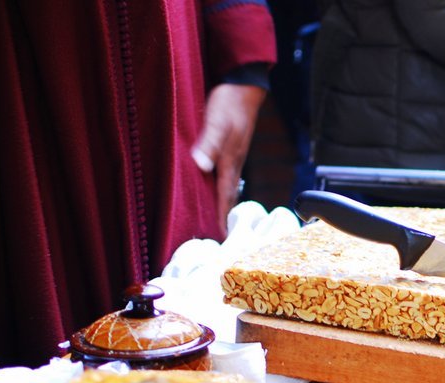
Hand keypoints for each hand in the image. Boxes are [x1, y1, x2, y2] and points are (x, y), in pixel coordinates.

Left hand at [191, 84, 267, 234]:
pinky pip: (224, 173)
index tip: (221, 235)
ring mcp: (233, 155)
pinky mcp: (230, 147)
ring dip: (222, 201)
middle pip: (228, 194)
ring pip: (227, 184)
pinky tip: (212, 186)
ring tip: (216, 217)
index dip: (221, 214)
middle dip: (224, 214)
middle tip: (219, 234)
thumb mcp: (218, 122)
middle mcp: (233, 162)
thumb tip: (201, 165)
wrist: (244, 84)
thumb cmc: (230, 102)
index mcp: (230, 160)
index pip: (225, 194)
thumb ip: (209, 144)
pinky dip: (219, 185)